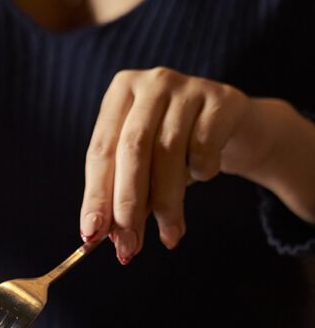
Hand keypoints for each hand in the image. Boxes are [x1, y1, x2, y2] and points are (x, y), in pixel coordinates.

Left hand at [79, 67, 257, 263]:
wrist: (235, 126)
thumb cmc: (178, 148)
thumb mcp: (144, 164)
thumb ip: (121, 191)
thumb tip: (102, 235)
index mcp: (121, 92)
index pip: (100, 151)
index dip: (96, 196)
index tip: (91, 234)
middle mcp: (151, 83)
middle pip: (132, 150)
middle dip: (128, 204)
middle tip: (128, 244)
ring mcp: (187, 86)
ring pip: (168, 153)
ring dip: (166, 204)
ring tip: (169, 235)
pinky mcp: (222, 99)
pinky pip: (204, 149)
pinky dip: (200, 173)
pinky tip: (203, 172)